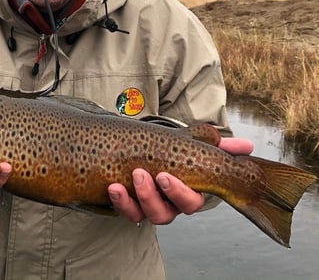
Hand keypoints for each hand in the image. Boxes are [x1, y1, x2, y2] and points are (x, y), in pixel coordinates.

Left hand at [108, 136, 253, 224]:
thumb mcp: (194, 145)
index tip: (164, 175)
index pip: (189, 201)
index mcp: (187, 193)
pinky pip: (125, 211)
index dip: (178, 193)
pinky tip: (113, 187)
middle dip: (153, 197)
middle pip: (164, 214)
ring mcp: (147, 206)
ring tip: (130, 175)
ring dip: (136, 198)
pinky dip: (120, 201)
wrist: (147, 149)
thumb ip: (220, 147)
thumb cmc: (176, 151)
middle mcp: (168, 204)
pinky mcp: (129, 204)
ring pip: (144, 214)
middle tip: (141, 174)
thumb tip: (247, 145)